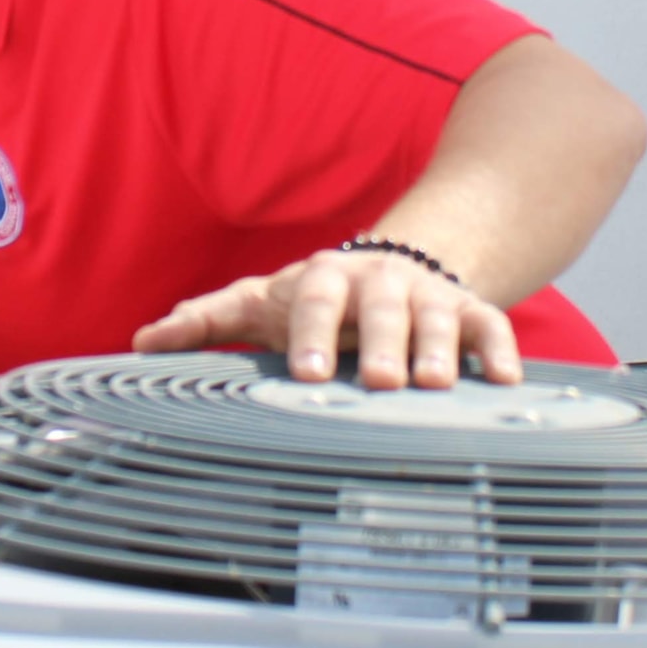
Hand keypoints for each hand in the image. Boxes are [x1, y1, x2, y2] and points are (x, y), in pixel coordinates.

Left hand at [131, 249, 522, 388]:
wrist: (398, 262)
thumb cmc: (319, 298)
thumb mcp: (264, 302)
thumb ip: (209, 321)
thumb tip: (141, 341)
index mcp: (324, 279)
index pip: (315, 301)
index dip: (311, 334)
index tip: (306, 374)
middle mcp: (378, 281)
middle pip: (380, 307)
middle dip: (381, 342)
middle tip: (378, 381)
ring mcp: (427, 294)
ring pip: (439, 314)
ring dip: (439, 348)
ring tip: (435, 385)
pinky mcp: (470, 309)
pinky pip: (491, 325)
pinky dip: (500, 350)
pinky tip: (505, 382)